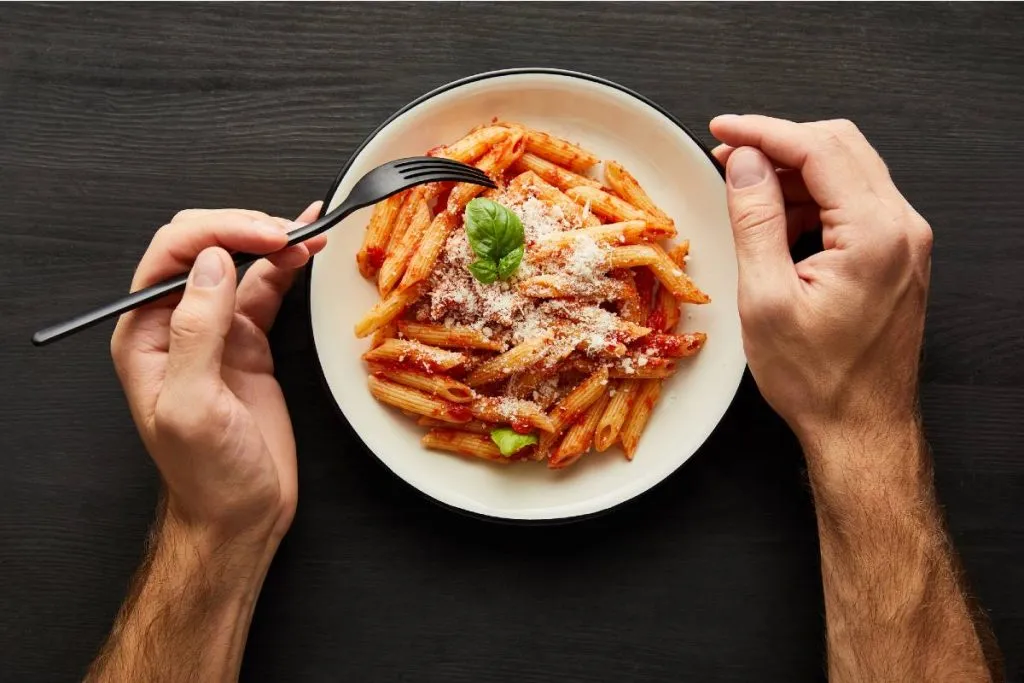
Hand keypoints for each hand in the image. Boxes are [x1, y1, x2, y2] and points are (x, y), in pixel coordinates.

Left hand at [110, 205, 326, 552]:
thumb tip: (212, 264)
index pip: (170, 257)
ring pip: (238, 262)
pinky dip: (287, 267)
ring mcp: (215, 331)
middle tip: (289, 233)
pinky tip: (306, 249)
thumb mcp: (194, 406)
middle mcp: (176, 325)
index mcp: (145, 335)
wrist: (240, 515)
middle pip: (202, 249)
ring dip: (272, 242)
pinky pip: (266, 290)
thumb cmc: (207, 475)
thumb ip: (196, 332)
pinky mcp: (249, 343)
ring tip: (308, 234)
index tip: (265, 235)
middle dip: (245, 229)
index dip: (217, 233)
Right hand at [709, 115, 932, 444]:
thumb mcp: (765, 298)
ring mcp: (905, 242)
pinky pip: (854, 204)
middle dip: (779, 144)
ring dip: (794, 173)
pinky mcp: (897, 256)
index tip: (721, 130)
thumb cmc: (817, 379)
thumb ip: (755, 219)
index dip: (762, 131)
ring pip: (848, 172)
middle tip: (727, 156)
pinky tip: (777, 223)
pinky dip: (813, 201)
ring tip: (746, 195)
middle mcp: (902, 228)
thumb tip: (745, 162)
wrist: (860, 427)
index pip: (818, 147)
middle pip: (840, 147)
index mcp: (875, 234)